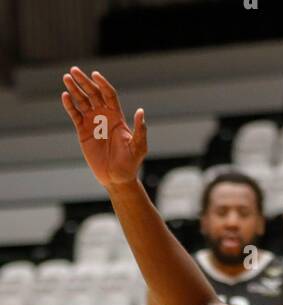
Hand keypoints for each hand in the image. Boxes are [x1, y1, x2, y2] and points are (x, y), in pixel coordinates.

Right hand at [62, 67, 146, 188]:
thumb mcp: (138, 147)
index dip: (102, 83)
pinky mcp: (82, 131)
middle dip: (84, 81)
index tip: (95, 74)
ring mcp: (92, 122)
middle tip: (74, 70)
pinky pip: (75, 115)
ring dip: (74, 89)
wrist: (117, 178)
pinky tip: (65, 96)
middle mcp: (104, 116)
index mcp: (117, 116)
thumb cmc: (130, 164)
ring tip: (67, 78)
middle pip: (93, 93)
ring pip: (82, 101)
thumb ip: (140, 130)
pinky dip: (69, 106)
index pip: (108, 94)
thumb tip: (140, 111)